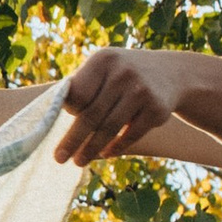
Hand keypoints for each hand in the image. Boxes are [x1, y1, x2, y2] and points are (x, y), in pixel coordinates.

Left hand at [52, 46, 186, 165]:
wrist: (172, 73)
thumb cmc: (123, 74)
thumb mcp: (104, 68)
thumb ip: (82, 87)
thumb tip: (49, 115)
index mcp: (103, 60)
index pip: (78, 93)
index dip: (68, 111)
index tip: (55, 125)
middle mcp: (123, 73)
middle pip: (91, 114)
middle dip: (73, 139)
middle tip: (59, 158)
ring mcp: (142, 91)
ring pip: (109, 128)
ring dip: (91, 149)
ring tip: (78, 161)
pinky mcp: (157, 109)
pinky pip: (131, 135)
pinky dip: (116, 147)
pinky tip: (105, 154)